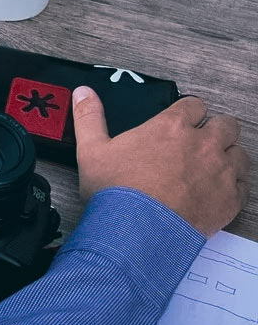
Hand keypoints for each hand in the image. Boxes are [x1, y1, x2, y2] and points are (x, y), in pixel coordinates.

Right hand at [72, 86, 250, 235]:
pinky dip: (233, 187)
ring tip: (209, 169)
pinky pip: (244, 185)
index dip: (188, 112)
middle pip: (226, 125)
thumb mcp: (92, 150)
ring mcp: (221, 171)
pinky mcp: (231, 199)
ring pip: (239, 153)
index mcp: (171, 127)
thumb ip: (89, 118)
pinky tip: (216, 192)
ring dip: (227, 157)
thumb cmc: (116, 191)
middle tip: (198, 144)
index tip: (181, 123)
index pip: (194, 105)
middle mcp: (202, 144)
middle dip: (214, 130)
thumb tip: (83, 92)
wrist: (137, 232)